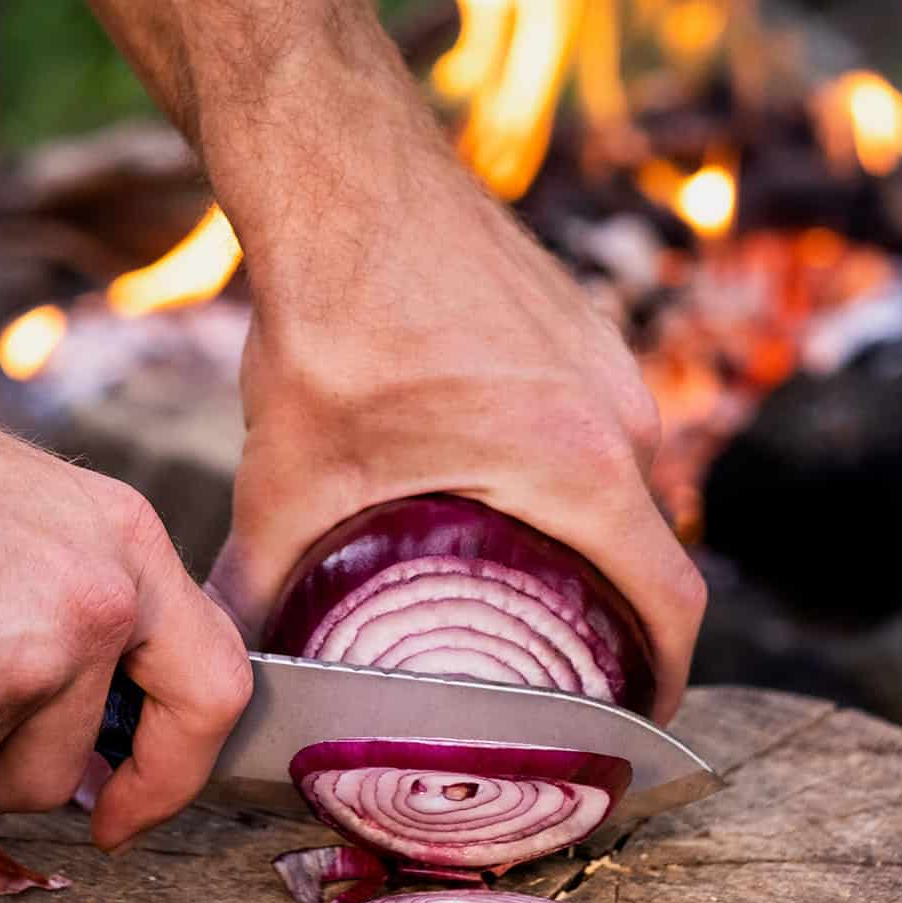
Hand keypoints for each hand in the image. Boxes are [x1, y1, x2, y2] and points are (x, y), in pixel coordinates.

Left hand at [208, 155, 705, 721]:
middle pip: (648, 549)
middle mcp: (619, 411)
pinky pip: (601, 427)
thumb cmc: (333, 314)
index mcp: (579, 462)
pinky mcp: (583, 329)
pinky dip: (572, 475)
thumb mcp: (290, 472)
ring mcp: (609, 362)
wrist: (347, 173)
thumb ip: (263, 584)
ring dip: (589, 542)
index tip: (630, 729)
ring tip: (521, 587)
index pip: (670, 602)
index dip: (661, 683)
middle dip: (614, 622)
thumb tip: (231, 662)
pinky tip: (500, 487)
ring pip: (624, 485)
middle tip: (556, 678)